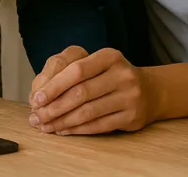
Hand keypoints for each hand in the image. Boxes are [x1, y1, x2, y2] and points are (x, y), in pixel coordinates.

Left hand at [28, 46, 155, 134]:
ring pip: (89, 112)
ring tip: (47, 126)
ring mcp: (129, 96)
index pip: (76, 70)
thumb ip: (70, 73)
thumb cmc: (112, 77)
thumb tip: (39, 93)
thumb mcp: (97, 65)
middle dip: (55, 107)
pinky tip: (64, 130)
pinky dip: (78, 129)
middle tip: (37, 117)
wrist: (150, 91)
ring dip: (63, 121)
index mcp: (109, 56)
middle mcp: (122, 74)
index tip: (37, 98)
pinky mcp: (131, 116)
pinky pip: (99, 125)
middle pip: (81, 93)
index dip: (54, 86)